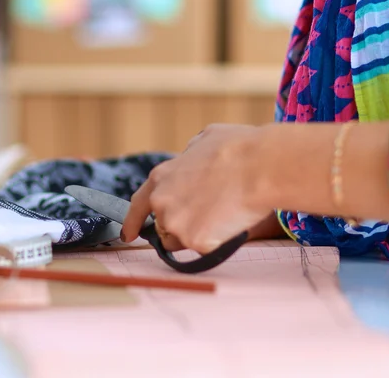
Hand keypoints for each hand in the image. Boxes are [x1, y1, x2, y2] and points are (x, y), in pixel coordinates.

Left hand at [121, 124, 275, 253]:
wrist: (260, 167)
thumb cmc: (239, 149)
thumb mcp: (206, 139)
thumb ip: (190, 154)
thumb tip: (192, 157)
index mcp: (161, 177)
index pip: (137, 204)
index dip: (132, 222)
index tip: (128, 235)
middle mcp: (161, 202)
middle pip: (164, 226)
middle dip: (181, 224)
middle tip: (208, 213)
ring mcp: (176, 223)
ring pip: (182, 241)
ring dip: (196, 234)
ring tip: (222, 214)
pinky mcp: (195, 241)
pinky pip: (204, 248)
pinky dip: (217, 241)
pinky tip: (230, 221)